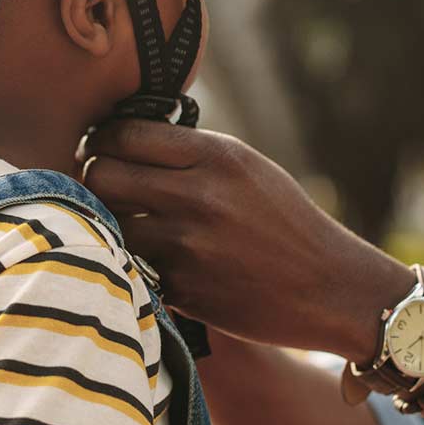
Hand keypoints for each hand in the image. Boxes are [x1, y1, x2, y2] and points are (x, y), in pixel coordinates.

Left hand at [79, 120, 411, 358]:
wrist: (330, 287)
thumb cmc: (284, 222)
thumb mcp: (246, 167)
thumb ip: (188, 153)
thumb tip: (119, 140)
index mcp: (215, 155)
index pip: (122, 134)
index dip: (100, 141)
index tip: (100, 151)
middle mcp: (197, 196)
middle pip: (100, 176)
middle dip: (93, 181)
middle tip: (103, 190)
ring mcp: (187, 246)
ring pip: (106, 225)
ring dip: (106, 226)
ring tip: (121, 226)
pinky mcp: (182, 290)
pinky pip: (129, 267)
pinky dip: (129, 264)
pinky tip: (146, 261)